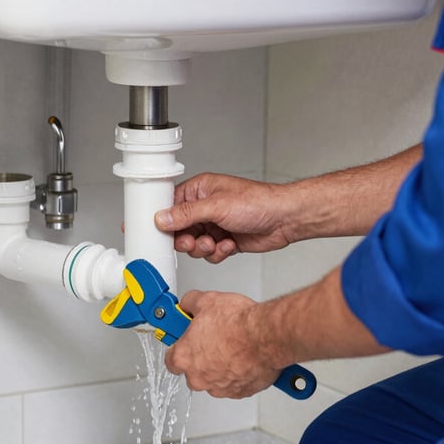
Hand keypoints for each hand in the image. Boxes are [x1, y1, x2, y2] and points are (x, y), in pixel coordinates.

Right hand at [154, 173, 294, 262]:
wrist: (284, 219)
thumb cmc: (257, 202)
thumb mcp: (216, 206)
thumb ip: (186, 214)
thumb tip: (162, 218)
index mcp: (200, 190)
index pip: (171, 205)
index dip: (165, 220)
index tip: (159, 230)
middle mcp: (205, 207)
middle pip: (180, 229)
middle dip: (186, 239)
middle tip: (192, 241)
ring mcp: (215, 225)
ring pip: (194, 244)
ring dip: (203, 248)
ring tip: (215, 243)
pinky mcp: (224, 240)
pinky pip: (209, 253)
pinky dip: (217, 253)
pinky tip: (229, 245)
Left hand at [164, 290, 281, 398]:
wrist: (266, 336)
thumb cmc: (238, 323)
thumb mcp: (207, 301)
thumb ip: (190, 303)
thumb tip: (189, 304)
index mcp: (184, 357)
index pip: (171, 359)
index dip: (180, 347)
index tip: (185, 340)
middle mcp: (199, 378)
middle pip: (194, 371)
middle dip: (202, 357)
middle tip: (214, 339)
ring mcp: (220, 388)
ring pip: (215, 379)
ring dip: (221, 366)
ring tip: (233, 346)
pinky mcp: (241, 392)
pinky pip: (236, 384)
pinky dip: (239, 373)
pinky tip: (245, 356)